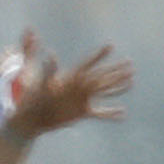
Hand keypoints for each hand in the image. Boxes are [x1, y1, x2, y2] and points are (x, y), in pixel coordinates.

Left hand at [7, 30, 132, 140]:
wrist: (31, 117)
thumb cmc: (33, 99)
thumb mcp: (41, 83)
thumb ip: (48, 70)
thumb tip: (51, 54)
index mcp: (71, 77)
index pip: (88, 63)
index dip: (99, 55)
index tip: (111, 45)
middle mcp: (80, 86)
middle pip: (102, 76)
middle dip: (116, 70)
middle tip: (130, 63)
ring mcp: (82, 99)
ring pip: (105, 91)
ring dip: (118, 86)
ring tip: (131, 81)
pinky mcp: (82, 113)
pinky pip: (100, 112)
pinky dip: (111, 114)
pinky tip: (122, 114)